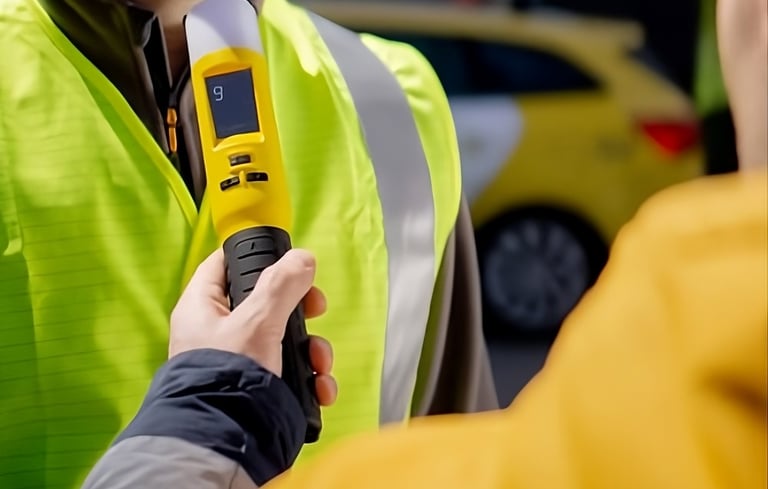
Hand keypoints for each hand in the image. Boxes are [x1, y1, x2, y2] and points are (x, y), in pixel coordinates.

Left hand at [169, 248, 337, 405]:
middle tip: (315, 309)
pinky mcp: (257, 387)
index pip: (223, 265)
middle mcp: (218, 332)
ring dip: (311, 349)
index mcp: (203, 308)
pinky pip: (289, 372)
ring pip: (284, 339)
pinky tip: (319, 387)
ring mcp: (239, 361)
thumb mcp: (257, 322)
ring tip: (319, 363)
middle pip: (266, 303)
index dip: (253, 256)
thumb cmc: (225, 379)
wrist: (225, 442)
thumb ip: (282, 285)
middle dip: (300, 310)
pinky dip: (309, 378)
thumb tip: (301, 259)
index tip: (284, 259)